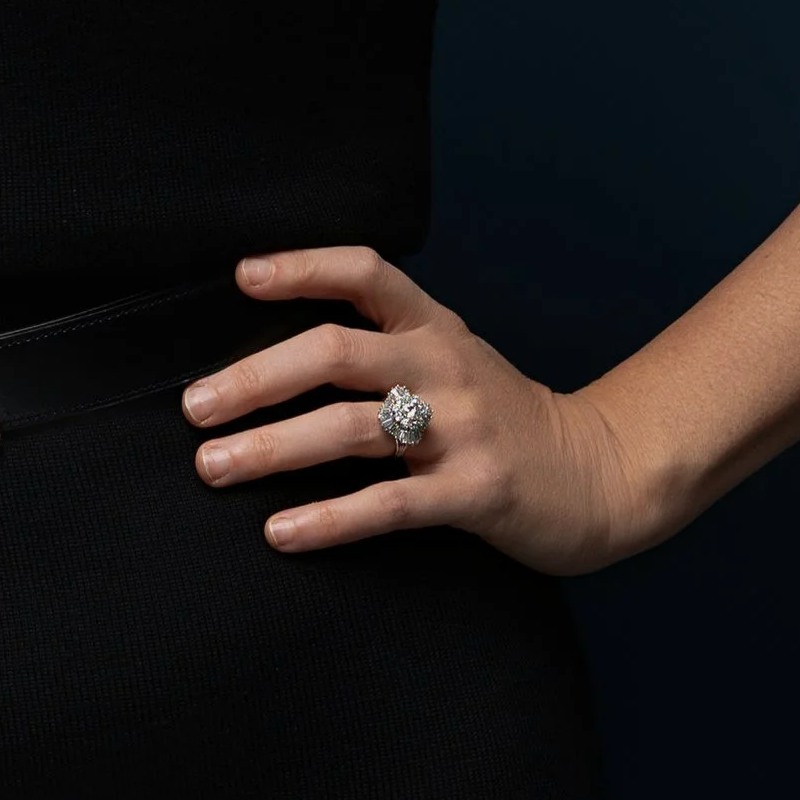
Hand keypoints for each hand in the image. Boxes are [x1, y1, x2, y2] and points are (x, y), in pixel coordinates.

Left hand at [180, 244, 652, 576]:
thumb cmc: (503, 421)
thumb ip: (383, 351)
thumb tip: (270, 362)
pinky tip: (282, 532)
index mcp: (434, 327)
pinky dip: (329, 518)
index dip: (303, 267)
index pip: (366, 273)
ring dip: (273, 446)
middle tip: (195, 407)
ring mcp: (462, 428)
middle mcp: (444, 366)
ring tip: (214, 467)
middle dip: (256, 378)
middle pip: (336, 352)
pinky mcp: (477, 491)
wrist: (603, 474)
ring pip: (351, 427)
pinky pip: (390, 503)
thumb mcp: (451, 362)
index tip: (242, 277)